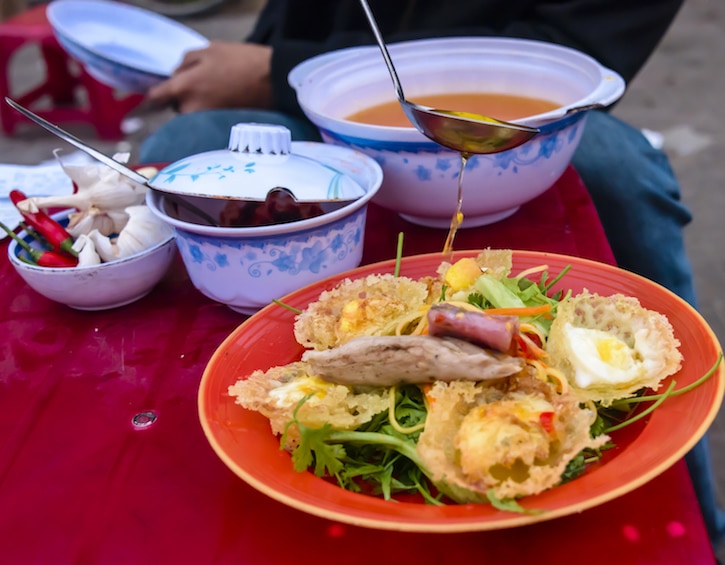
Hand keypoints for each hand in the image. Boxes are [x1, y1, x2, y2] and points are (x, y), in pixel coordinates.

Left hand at [147, 41, 272, 113]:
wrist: (274, 82)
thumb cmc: (242, 63)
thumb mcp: (209, 50)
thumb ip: (184, 63)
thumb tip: (175, 75)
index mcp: (184, 88)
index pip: (156, 97)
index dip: (153, 96)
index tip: (154, 97)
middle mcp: (191, 110)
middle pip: (176, 106)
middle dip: (182, 97)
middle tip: (200, 85)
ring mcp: (206, 122)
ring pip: (192, 114)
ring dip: (197, 105)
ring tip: (216, 93)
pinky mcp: (219, 128)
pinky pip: (206, 121)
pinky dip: (210, 113)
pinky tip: (224, 102)